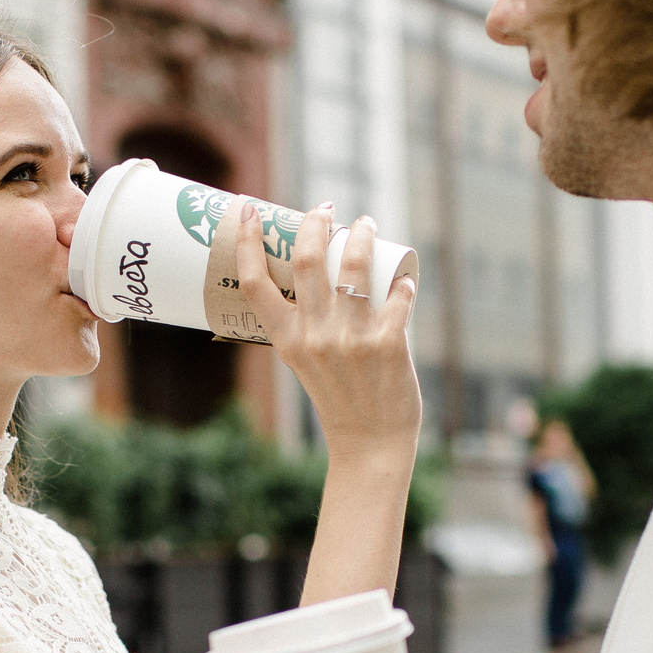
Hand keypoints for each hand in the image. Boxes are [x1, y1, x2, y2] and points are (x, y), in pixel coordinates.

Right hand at [240, 200, 420, 463]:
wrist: (369, 444)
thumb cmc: (338, 401)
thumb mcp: (304, 364)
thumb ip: (304, 327)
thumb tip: (318, 280)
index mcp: (287, 341)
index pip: (256, 283)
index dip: (248, 242)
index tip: (248, 211)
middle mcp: (315, 336)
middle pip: (308, 261)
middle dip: (316, 222)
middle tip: (326, 207)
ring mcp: (352, 338)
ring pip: (355, 266)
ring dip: (362, 235)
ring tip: (367, 224)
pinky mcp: (388, 343)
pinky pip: (397, 297)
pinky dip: (402, 283)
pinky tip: (404, 279)